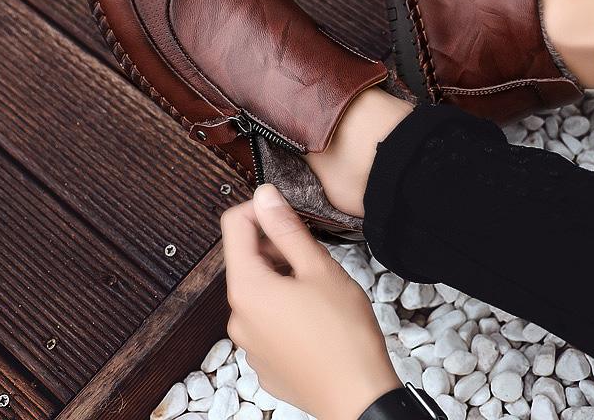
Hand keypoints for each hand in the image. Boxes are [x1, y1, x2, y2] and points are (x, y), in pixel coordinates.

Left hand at [221, 184, 399, 419]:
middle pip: (246, 260)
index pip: (234, 226)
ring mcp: (249, 344)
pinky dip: (285, 308)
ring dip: (283, 278)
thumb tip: (264, 195)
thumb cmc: (344, 335)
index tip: (288, 212)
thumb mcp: (318, 268)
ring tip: (319, 289)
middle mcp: (238, 317)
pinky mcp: (264, 362)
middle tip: (314, 256)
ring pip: (259, 291)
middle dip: (276, 247)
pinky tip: (315, 318)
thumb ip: (286, 228)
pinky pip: (266, 321)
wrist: (359, 398)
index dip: (260, 209)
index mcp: (247, 289)